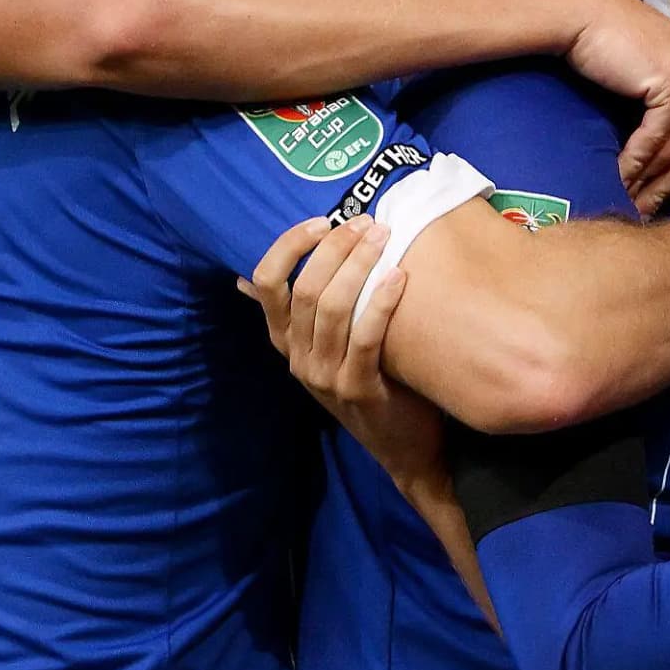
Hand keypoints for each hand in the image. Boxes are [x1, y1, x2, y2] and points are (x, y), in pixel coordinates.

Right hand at [240, 216, 434, 469]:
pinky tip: (399, 277)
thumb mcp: (335, 345)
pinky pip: (365, 337)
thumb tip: (301, 255)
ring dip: (359, 265)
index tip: (321, 221)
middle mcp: (297, 358)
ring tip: (385, 238)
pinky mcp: (357, 390)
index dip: (288, 247)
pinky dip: (381, 302)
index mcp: (286, 341)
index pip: (266, 283)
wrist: (403, 447)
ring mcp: (324, 376)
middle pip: (305, 289)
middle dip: (335, 248)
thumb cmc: (376, 382)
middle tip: (368, 223)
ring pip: (332, 308)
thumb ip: (316, 309)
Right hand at [557, 0, 669, 208]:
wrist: (584, 14)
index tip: (652, 204)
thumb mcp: (653, 86)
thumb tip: (669, 178)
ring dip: (648, 182)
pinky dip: (636, 164)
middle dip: (667, 189)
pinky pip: (658, 140)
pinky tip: (618, 178)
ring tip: (624, 201)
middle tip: (639, 211)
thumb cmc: (611, 51)